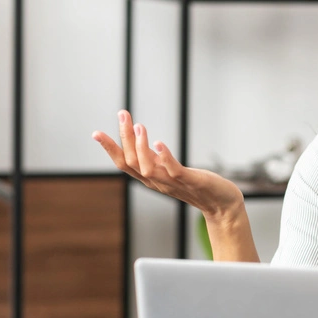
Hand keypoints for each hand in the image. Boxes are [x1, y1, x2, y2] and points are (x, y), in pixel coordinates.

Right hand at [92, 110, 244, 216]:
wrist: (221, 203)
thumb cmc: (195, 185)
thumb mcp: (168, 169)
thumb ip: (153, 158)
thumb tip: (138, 139)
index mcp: (151, 178)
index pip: (124, 163)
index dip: (110, 149)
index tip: (96, 132)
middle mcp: (157, 182)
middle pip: (132, 162)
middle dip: (124, 138)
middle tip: (122, 114)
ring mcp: (173, 183)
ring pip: (148, 168)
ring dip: (141, 147)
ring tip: (140, 126)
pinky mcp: (190, 182)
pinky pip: (174, 171)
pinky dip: (165, 157)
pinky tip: (159, 143)